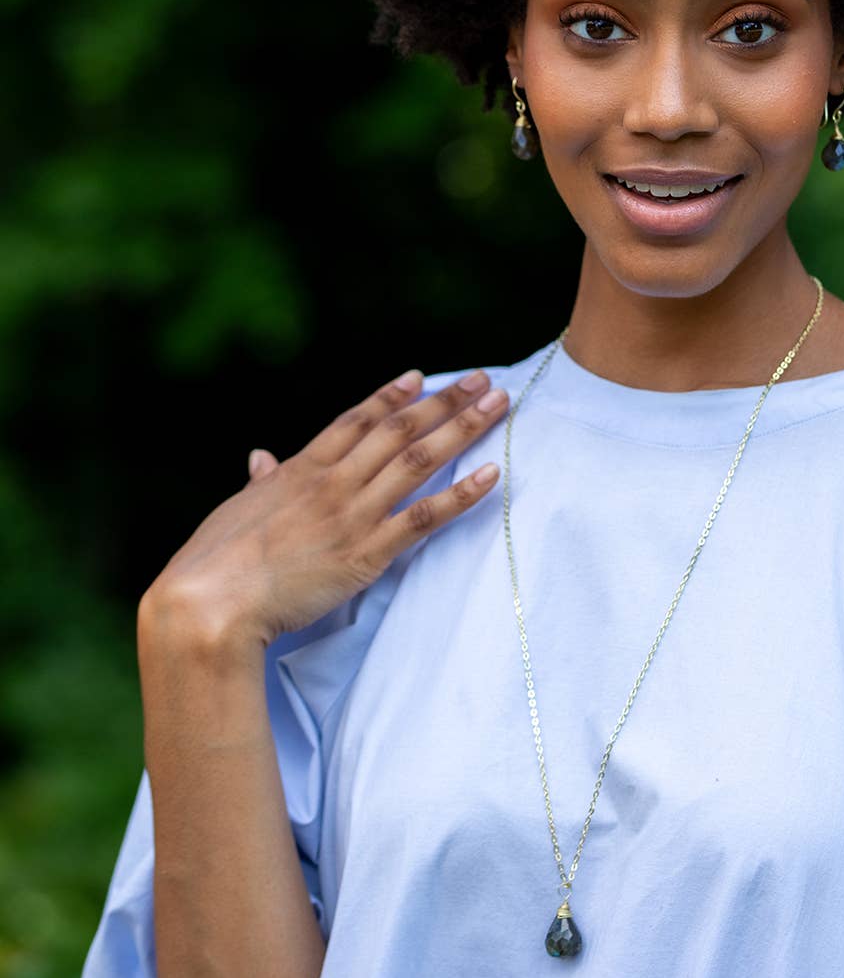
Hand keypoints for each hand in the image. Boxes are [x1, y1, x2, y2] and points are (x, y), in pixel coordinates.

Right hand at [142, 369, 508, 649]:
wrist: (211, 600)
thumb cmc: (216, 561)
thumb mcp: (238, 510)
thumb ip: (260, 482)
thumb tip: (260, 457)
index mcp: (300, 470)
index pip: (355, 421)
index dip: (391, 397)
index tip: (420, 377)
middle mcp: (333, 483)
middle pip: (399, 430)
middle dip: (444, 402)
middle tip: (482, 379)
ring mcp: (353, 515)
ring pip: (418, 461)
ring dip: (462, 429)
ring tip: (498, 406)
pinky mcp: (367, 553)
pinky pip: (423, 517)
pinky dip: (461, 496)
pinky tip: (491, 475)